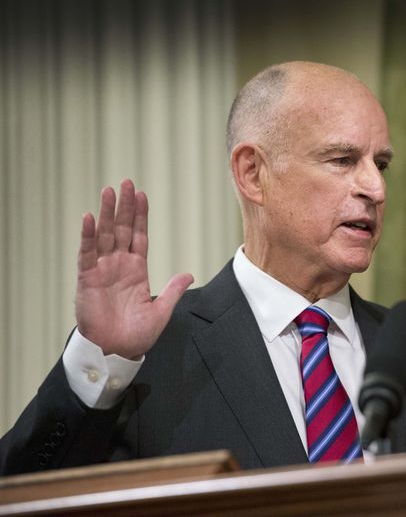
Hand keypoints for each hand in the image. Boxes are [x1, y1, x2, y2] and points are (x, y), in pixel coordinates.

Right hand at [75, 179, 192, 359]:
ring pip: (104, 235)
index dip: (141, 215)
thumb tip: (189, 273)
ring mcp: (102, 270)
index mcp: (137, 270)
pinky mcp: (87, 279)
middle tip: (126, 182)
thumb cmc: (135, 335)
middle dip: (125, 206)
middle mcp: (119, 265)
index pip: (139, 235)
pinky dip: (87, 236)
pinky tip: (89, 219)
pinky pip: (86, 254)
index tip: (142, 195)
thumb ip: (173, 291)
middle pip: (122, 228)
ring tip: (109, 191)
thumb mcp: (161, 311)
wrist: (114, 352)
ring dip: (106, 213)